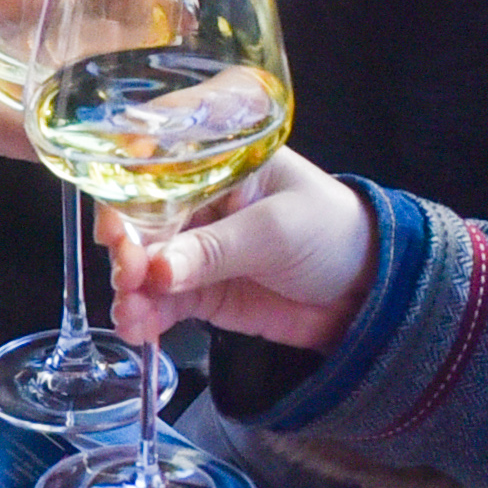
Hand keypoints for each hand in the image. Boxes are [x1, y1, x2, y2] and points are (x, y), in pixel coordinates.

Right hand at [103, 145, 374, 352]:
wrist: (368, 292)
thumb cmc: (332, 233)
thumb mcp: (277, 232)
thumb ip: (216, 250)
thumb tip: (157, 271)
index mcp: (218, 158)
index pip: (156, 159)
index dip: (128, 188)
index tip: (119, 222)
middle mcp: (197, 198)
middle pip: (140, 216)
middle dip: (127, 248)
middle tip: (127, 275)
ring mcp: (194, 246)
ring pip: (144, 264)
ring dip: (129, 289)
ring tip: (130, 313)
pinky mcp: (198, 289)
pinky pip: (159, 300)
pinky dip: (144, 315)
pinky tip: (137, 328)